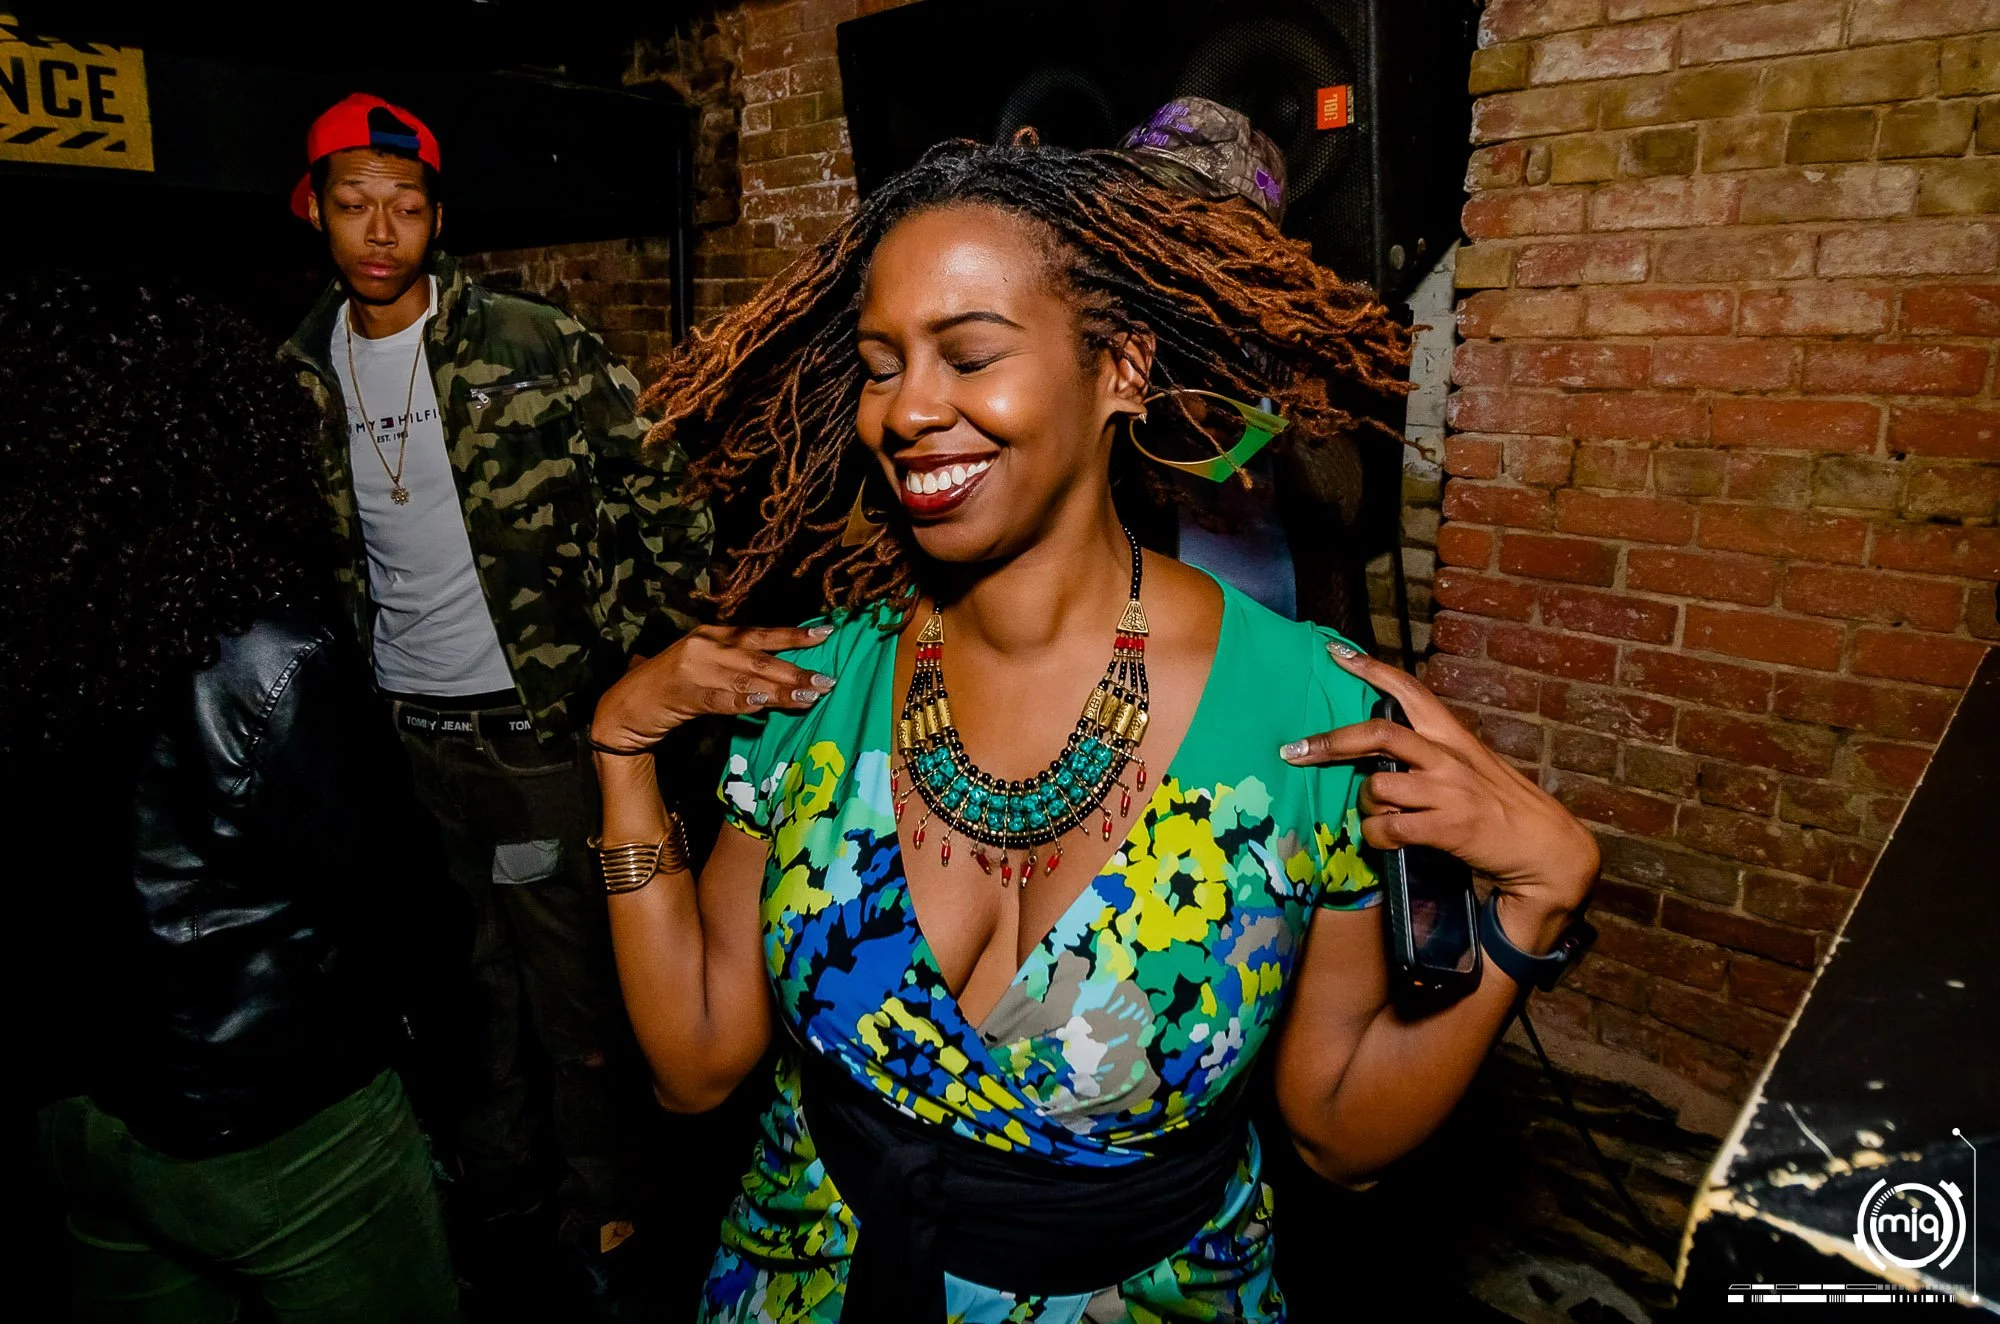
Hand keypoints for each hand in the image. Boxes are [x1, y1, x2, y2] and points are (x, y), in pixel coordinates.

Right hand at [591, 624, 835, 751]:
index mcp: (712, 634)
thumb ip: (736, 665)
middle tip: (827, 680)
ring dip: (781, 690)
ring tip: (810, 696)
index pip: (760, 633)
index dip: (793, 635)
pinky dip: (743, 701)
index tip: (827, 634)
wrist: (625, 707)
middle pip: (759, 657)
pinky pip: (721, 698)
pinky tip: (763, 704)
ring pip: (747, 679)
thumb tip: (780, 676)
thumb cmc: (669, 688)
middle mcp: (705, 645)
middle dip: (796, 670)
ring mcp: (694, 668)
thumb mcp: (703, 666)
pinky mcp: (685, 693)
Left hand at [1281, 643, 1597, 919]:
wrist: (1545, 848)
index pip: (1409, 690)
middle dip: (1329, 742)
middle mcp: (1448, 757)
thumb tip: (1379, 755)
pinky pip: (1388, 828)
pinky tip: (1385, 841)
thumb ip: (1430, 755)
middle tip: (1295, 751)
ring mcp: (1448, 791)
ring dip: (1365, 807)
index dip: (1371, 669)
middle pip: (1377, 735)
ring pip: (1376, 787)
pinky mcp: (1447, 827)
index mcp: (1452, 736)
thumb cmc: (1500, 807)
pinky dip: (1377, 837)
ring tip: (1378, 818)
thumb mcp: (1468, 767)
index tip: (1336, 652)